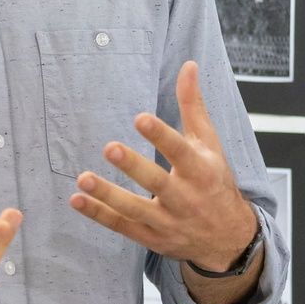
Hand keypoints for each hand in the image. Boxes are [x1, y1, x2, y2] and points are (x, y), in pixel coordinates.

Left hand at [70, 61, 257, 270]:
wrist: (228, 238)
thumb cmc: (215, 181)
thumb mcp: (209, 143)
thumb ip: (193, 105)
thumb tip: (188, 65)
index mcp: (201, 170)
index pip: (180, 151)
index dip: (161, 135)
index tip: (140, 118)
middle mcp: (185, 198)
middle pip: (157, 182)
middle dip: (133, 167)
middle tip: (110, 148)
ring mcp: (168, 221)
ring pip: (135, 209)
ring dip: (108, 195)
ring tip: (83, 179)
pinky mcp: (152, 238)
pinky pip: (122, 226)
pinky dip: (100, 215)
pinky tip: (77, 200)